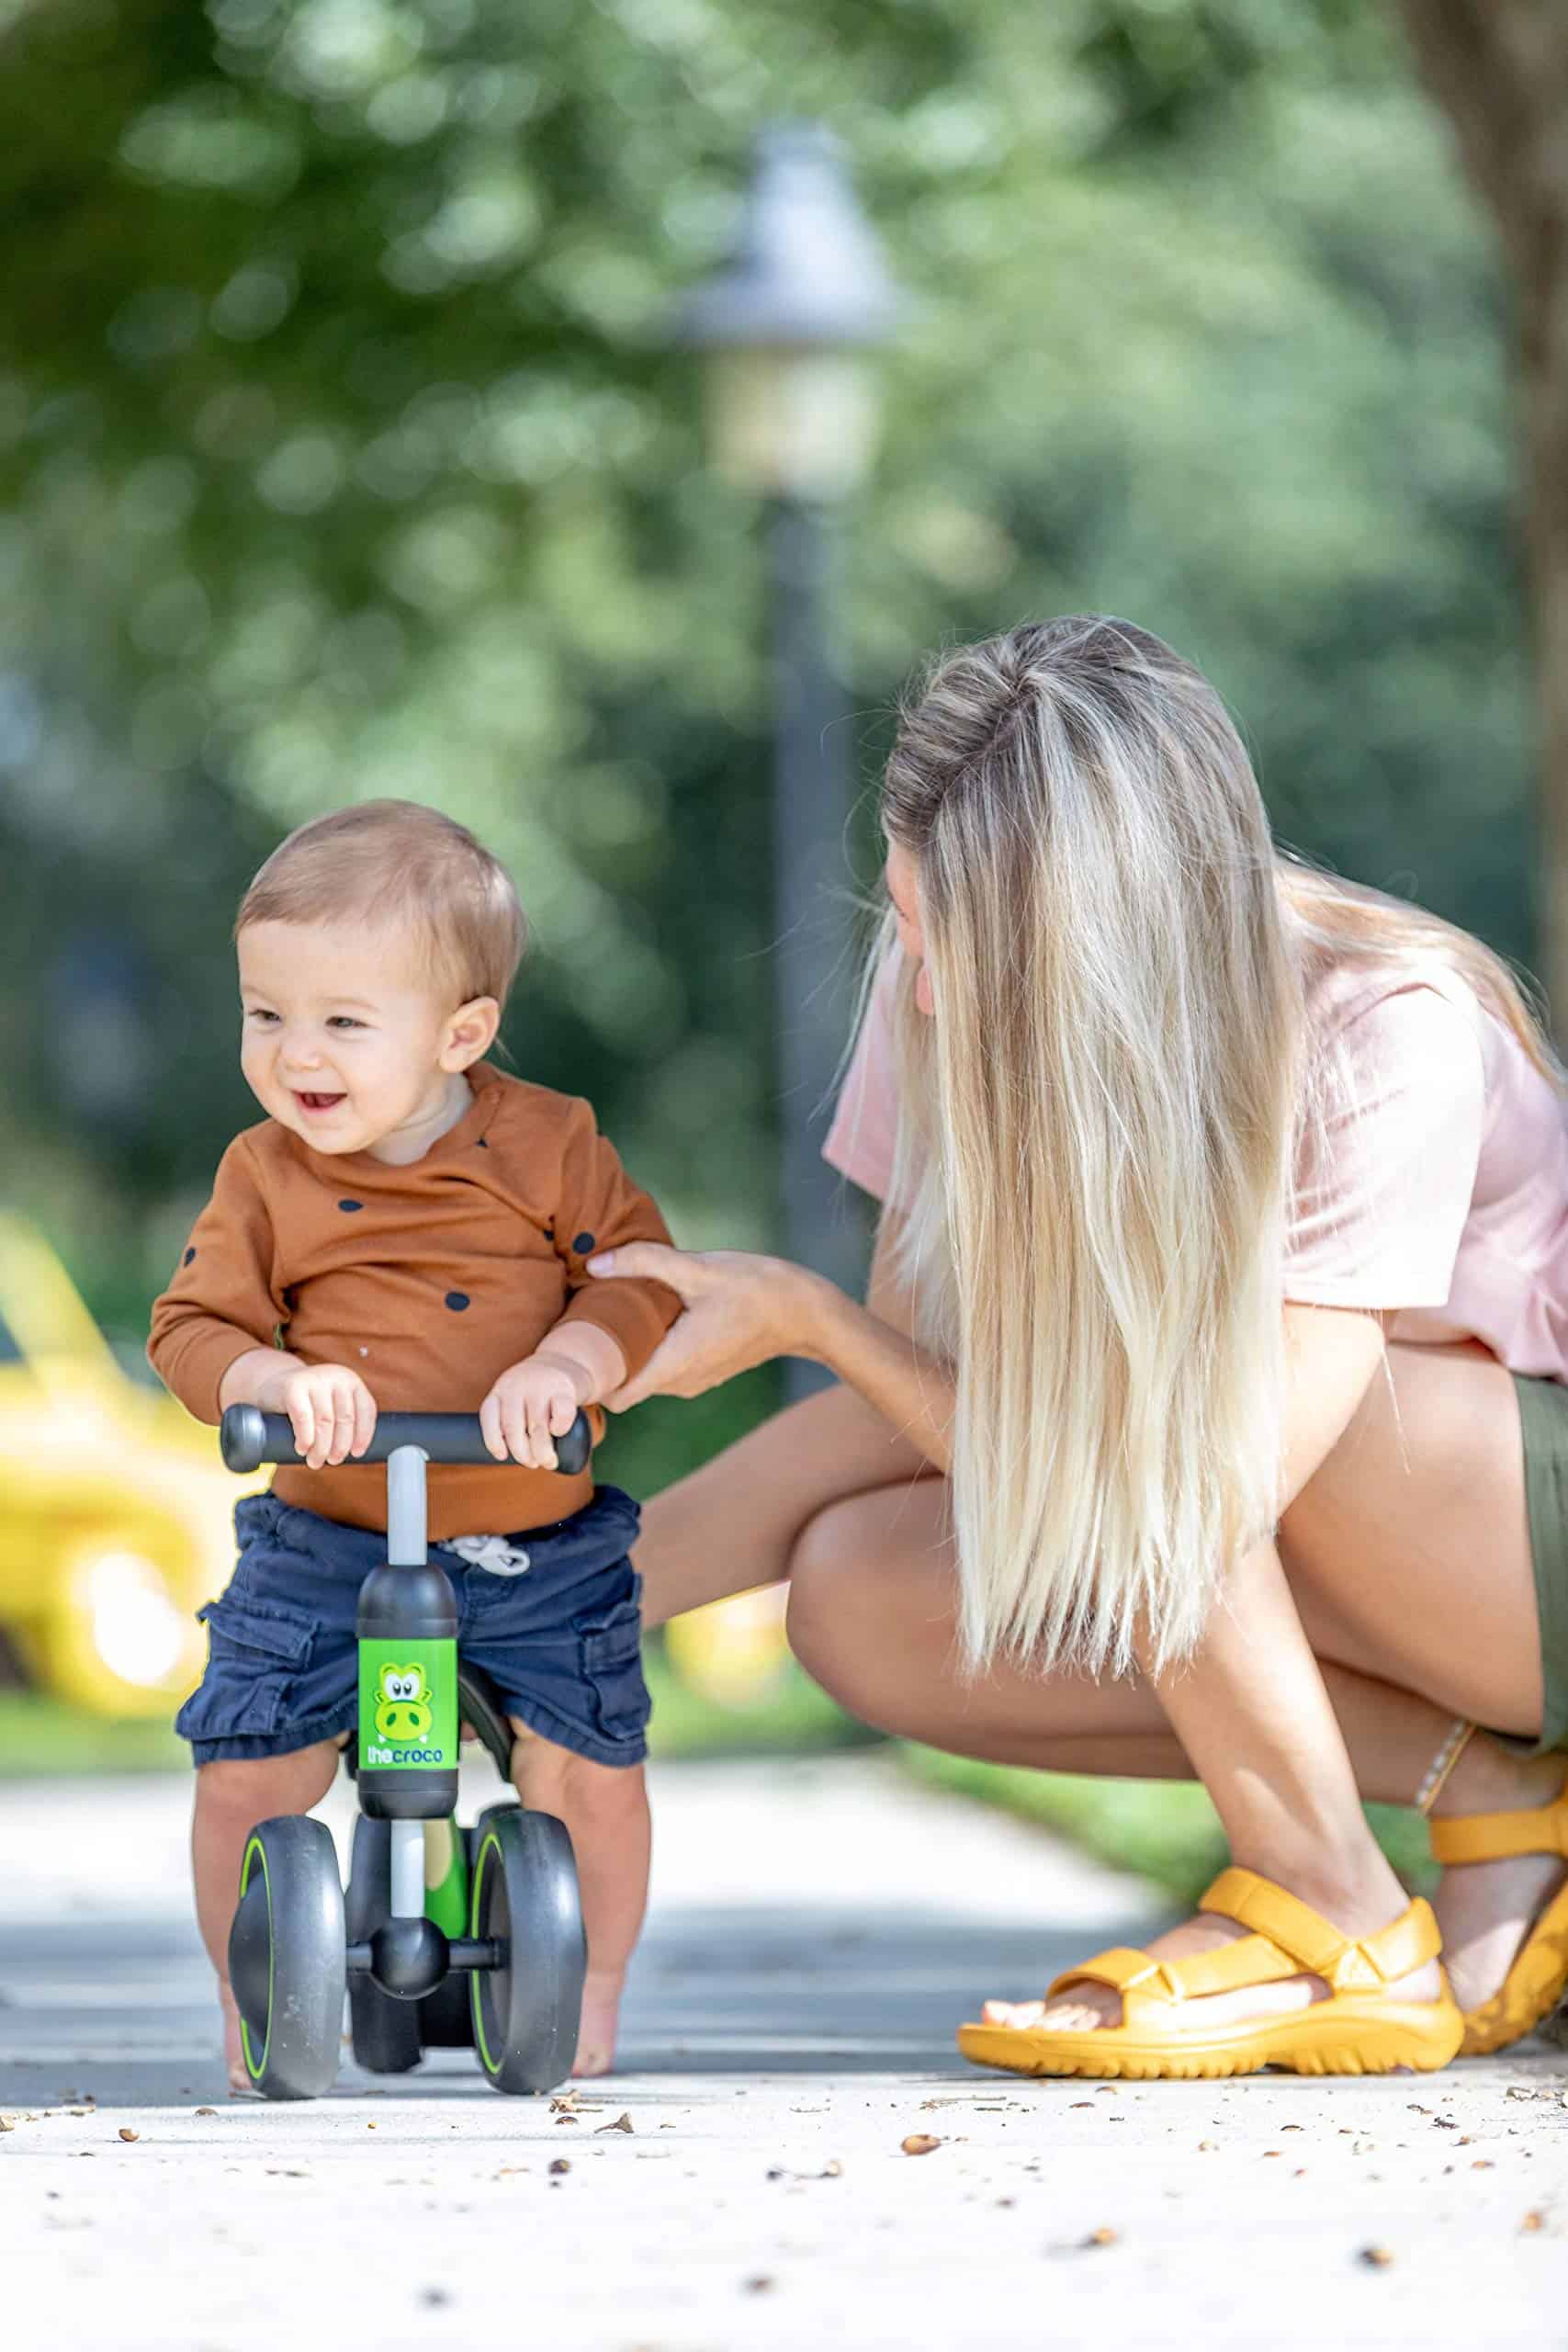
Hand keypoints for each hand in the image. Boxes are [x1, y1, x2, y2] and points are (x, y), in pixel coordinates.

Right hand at [256, 1361, 376, 1469]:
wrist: (273, 1385)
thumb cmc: (308, 1402)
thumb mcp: (332, 1403)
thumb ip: (344, 1418)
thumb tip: (355, 1452)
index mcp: (351, 1382)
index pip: (366, 1410)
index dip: (364, 1435)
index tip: (356, 1453)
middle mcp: (337, 1376)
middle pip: (345, 1418)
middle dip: (340, 1446)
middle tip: (333, 1461)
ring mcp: (315, 1379)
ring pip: (325, 1421)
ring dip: (321, 1447)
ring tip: (315, 1461)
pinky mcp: (293, 1386)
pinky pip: (303, 1417)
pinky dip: (305, 1438)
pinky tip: (302, 1448)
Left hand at [480, 1352, 587, 1469]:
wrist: (566, 1361)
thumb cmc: (537, 1391)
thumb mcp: (516, 1396)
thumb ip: (510, 1419)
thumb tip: (515, 1457)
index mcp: (501, 1390)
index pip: (489, 1416)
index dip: (493, 1441)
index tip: (502, 1456)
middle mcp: (517, 1386)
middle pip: (513, 1428)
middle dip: (522, 1454)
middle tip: (532, 1464)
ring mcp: (540, 1386)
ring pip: (537, 1427)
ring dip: (542, 1451)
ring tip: (549, 1461)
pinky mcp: (564, 1389)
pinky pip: (561, 1415)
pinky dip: (560, 1429)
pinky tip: (558, 1433)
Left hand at [585, 1243, 825, 1409]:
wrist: (806, 1313)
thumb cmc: (755, 1290)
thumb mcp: (698, 1269)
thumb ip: (643, 1262)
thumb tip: (595, 1263)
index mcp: (674, 1364)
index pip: (615, 1398)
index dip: (590, 1382)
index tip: (572, 1355)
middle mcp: (681, 1382)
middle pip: (625, 1385)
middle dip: (604, 1361)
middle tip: (583, 1324)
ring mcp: (695, 1381)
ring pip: (645, 1376)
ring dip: (629, 1354)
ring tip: (614, 1316)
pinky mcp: (705, 1371)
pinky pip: (664, 1369)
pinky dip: (651, 1351)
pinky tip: (650, 1318)